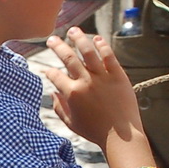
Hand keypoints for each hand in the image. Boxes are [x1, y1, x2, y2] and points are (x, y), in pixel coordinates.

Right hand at [38, 27, 142, 150]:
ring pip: (88, 51)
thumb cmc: (95, 131)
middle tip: (51, 39)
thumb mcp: (72, 123)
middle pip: (68, 58)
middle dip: (57, 46)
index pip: (55, 76)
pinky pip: (108, 56)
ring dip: (79, 38)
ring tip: (73, 30)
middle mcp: (85, 82)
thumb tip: (52, 93)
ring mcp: (102, 77)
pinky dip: (102, 45)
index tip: (47, 70)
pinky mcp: (118, 76)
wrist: (121, 136)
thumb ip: (59, 108)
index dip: (48, 72)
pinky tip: (96, 39)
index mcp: (72, 94)